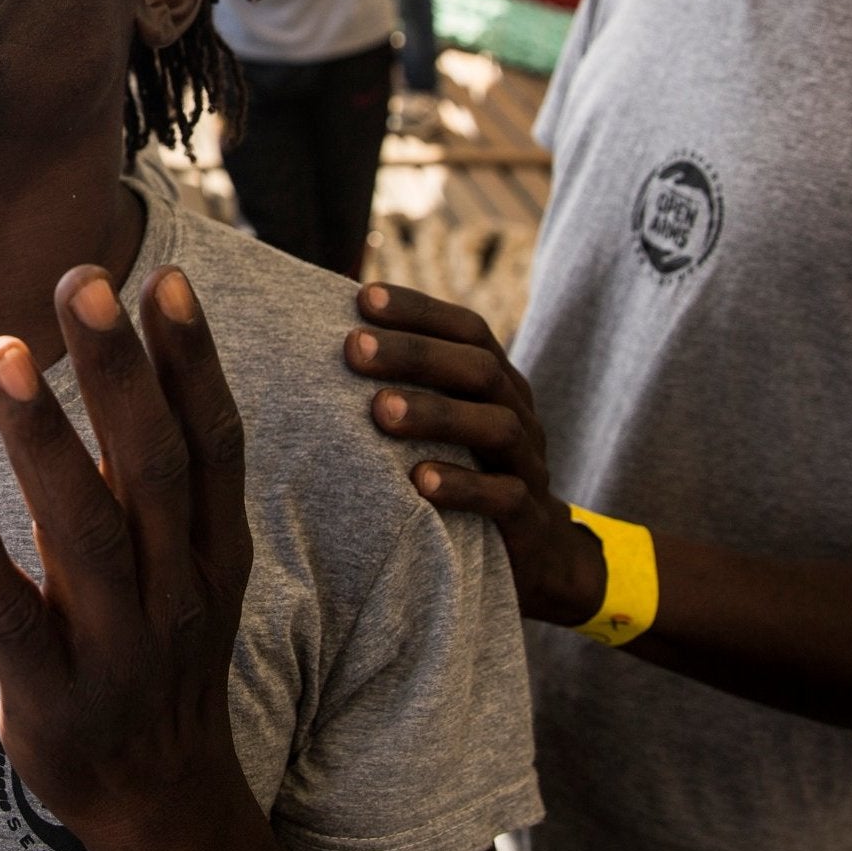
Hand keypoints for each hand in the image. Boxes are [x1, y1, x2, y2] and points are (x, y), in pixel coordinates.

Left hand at [0, 266, 273, 850]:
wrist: (162, 801)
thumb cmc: (161, 645)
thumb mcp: (191, 561)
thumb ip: (166, 464)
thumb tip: (140, 336)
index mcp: (213, 548)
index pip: (212, 440)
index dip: (192, 359)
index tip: (165, 275)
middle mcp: (175, 589)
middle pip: (151, 467)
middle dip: (118, 370)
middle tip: (81, 280)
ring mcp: (117, 646)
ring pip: (83, 531)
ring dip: (42, 438)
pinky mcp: (52, 695)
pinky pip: (6, 618)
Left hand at [345, 282, 603, 627]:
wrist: (533, 553)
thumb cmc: (460, 468)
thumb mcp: (438, 420)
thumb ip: (398, 381)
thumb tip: (318, 336)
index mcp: (496, 381)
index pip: (468, 329)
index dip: (420, 310)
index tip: (364, 297)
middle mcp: (518, 413)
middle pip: (478, 369)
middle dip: (415, 353)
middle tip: (353, 348)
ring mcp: (528, 465)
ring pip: (496, 426)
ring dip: (436, 414)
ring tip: (379, 409)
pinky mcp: (528, 520)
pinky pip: (504, 497)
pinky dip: (463, 486)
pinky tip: (419, 481)